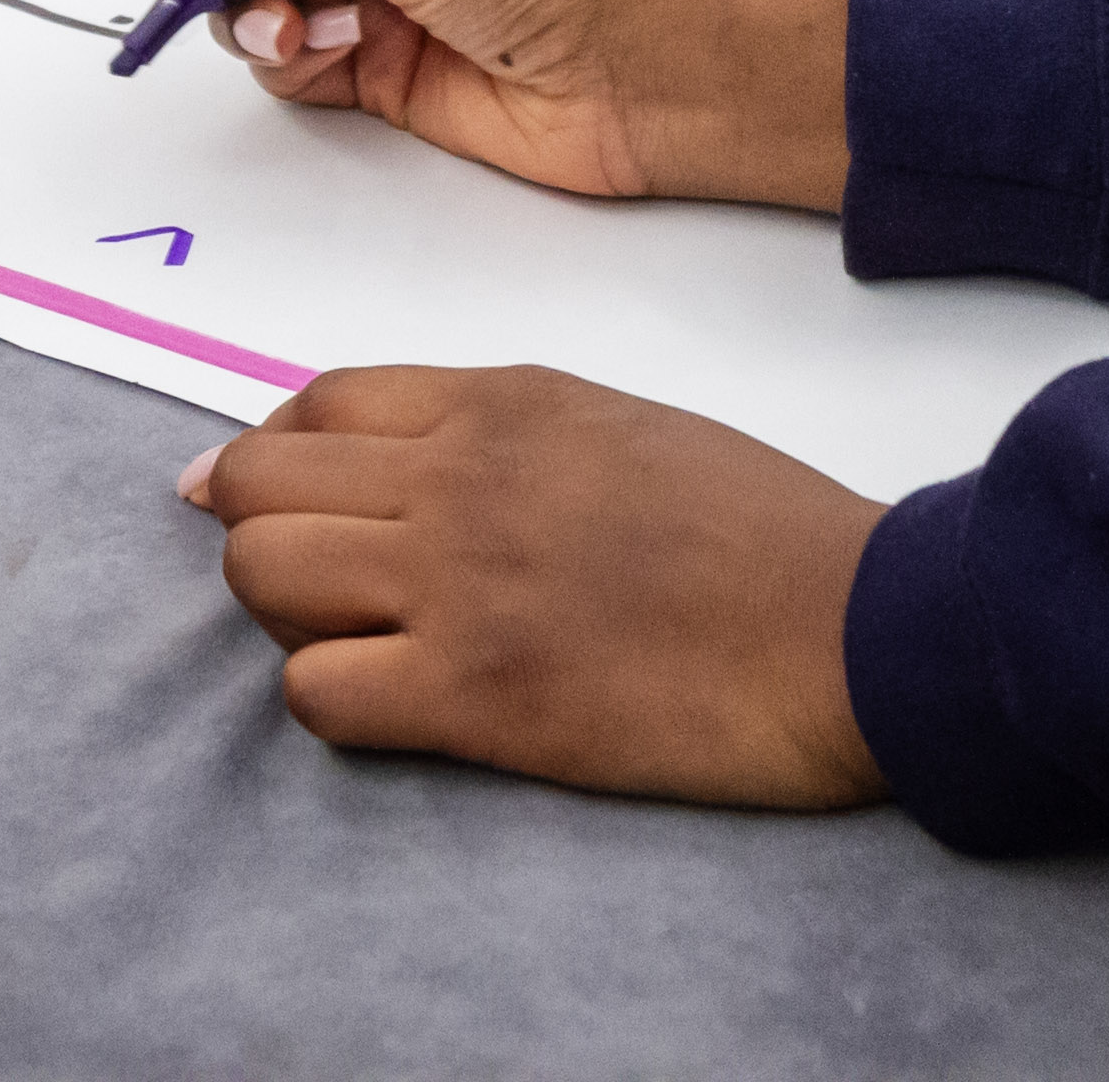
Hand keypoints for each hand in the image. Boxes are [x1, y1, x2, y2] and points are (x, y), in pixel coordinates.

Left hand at [185, 365, 889, 808]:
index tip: (267, 497)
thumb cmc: (763, 532)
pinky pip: (318, 693)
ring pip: (260, 577)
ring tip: (356, 643)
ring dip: (285, 616)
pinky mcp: (476, 695)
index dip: (274, 454)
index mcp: (501, 402)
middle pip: (258, 484)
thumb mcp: (621, 426)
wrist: (852, 625)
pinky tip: (396, 707)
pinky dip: (333, 701)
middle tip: (307, 585)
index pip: (319, 403)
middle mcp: (457, 476)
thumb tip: (412, 466)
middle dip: (256, 531)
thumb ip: (508, 432)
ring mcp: (457, 583)